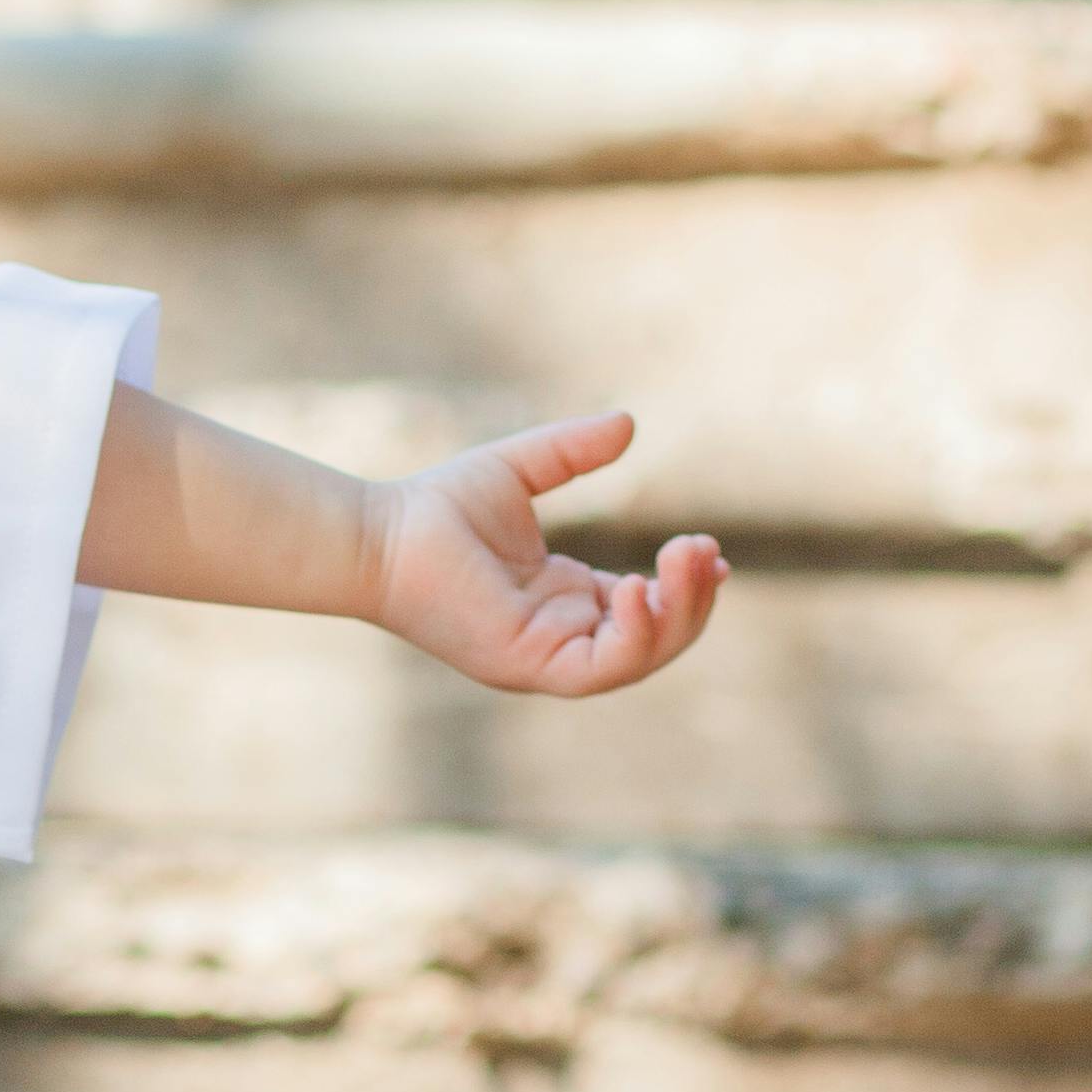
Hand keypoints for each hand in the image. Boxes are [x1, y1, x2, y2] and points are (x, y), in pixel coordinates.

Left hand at [364, 409, 723, 697]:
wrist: (381, 533)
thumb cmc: (436, 508)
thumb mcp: (521, 470)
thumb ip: (574, 451)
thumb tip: (628, 423)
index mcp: (562, 602)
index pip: (643, 612)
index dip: (684, 589)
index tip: (710, 552)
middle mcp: (557, 637)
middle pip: (653, 640)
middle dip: (690, 602)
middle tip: (703, 549)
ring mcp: (542, 659)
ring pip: (637, 659)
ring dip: (676, 616)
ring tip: (687, 559)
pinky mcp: (524, 665)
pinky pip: (600, 668)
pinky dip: (633, 636)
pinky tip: (638, 587)